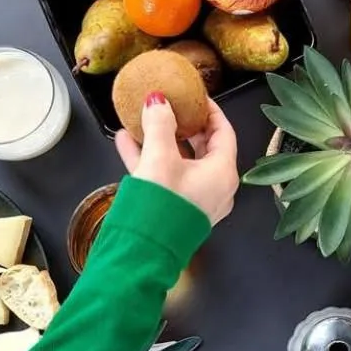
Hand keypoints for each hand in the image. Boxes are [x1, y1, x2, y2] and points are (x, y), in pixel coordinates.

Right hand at [115, 93, 238, 225]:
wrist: (142, 252)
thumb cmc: (159, 209)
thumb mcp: (159, 158)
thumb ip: (159, 125)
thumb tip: (158, 101)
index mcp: (222, 173)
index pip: (224, 132)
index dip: (210, 111)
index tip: (196, 97)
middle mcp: (216, 188)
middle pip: (204, 147)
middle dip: (185, 126)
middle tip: (173, 108)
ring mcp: (197, 200)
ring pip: (182, 162)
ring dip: (162, 141)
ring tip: (144, 122)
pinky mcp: (178, 209)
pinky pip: (168, 177)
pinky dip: (151, 160)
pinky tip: (127, 143)